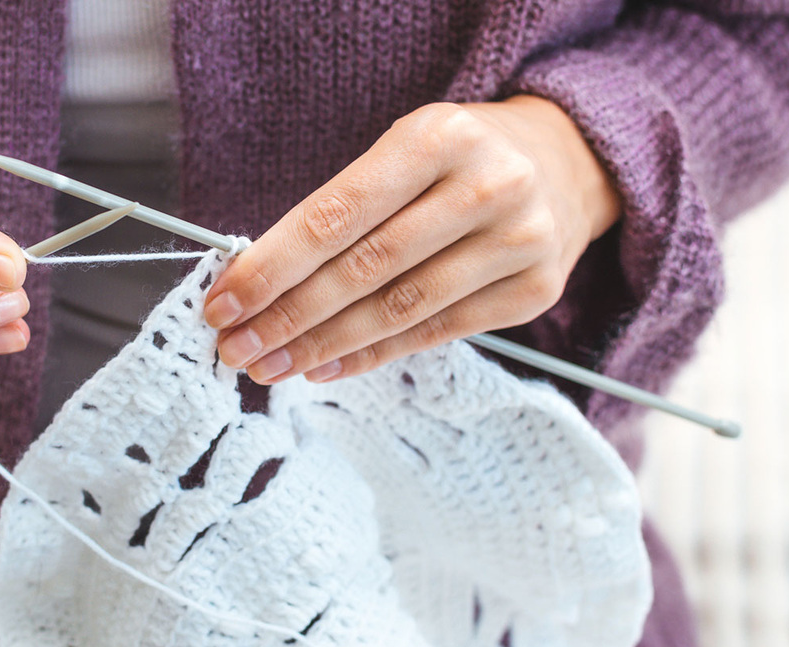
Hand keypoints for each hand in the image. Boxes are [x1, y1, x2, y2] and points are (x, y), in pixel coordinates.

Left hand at [204, 96, 620, 383]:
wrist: (564, 164)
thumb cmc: (456, 160)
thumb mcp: (402, 151)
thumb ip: (340, 209)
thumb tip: (256, 281)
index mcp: (438, 137)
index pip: (336, 215)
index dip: (272, 266)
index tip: (224, 302)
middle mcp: (486, 186)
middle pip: (365, 269)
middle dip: (287, 316)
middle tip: (237, 346)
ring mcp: (518, 242)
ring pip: (398, 310)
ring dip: (322, 346)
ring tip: (270, 365)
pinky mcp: (535, 292)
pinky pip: (435, 334)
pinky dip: (372, 355)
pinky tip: (326, 367)